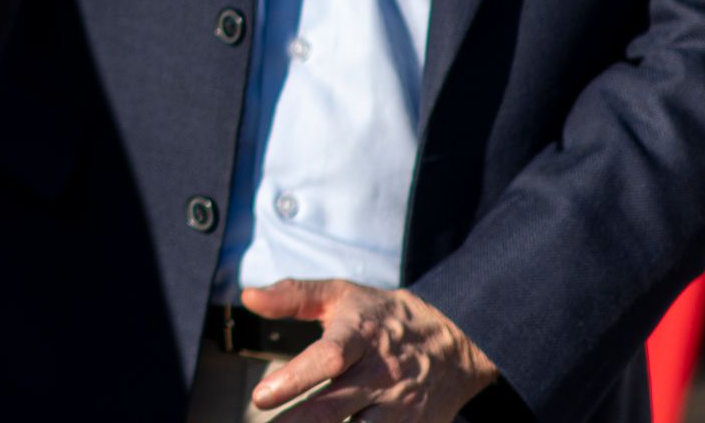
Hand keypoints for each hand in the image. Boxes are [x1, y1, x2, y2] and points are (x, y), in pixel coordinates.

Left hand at [240, 278, 498, 420]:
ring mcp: (400, 407)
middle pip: (335, 406)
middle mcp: (380, 374)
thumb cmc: (385, 317)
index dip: (293, 379)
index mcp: (361, 336)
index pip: (327, 358)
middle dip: (298, 422)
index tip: (260, 396)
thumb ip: (294, 295)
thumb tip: (248, 298)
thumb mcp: (343, 295)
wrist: (457, 341)